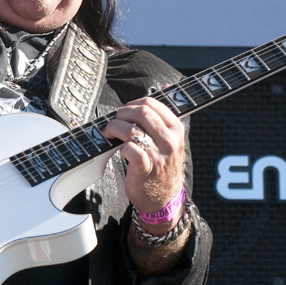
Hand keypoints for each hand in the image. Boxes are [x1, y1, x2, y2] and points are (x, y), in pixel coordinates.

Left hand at [101, 97, 184, 232]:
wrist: (164, 197)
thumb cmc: (163, 166)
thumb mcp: (171, 139)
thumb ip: (165, 116)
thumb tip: (167, 87)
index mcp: (176, 129)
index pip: (153, 103)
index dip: (133, 104)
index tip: (125, 112)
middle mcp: (169, 140)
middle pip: (141, 112)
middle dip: (122, 113)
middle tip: (115, 121)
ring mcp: (158, 155)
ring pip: (132, 129)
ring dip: (115, 127)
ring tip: (109, 133)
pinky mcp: (146, 168)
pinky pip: (130, 149)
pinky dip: (120, 146)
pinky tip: (118, 149)